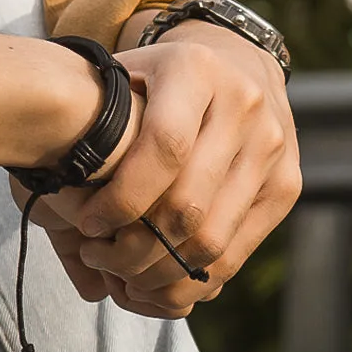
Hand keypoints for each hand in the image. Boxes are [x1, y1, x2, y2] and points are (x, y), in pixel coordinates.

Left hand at [28, 21, 301, 318]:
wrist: (236, 70)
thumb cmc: (158, 85)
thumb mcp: (124, 83)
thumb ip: (98, 130)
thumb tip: (65, 212)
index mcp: (198, 69)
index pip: (163, 150)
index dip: (123, 200)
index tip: (87, 227)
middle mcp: (245, 107)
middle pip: (188, 206)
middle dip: (136, 248)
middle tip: (101, 262)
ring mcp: (273, 150)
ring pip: (212, 240)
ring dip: (162, 274)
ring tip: (126, 278)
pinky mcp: (286, 188)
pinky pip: (235, 254)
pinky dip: (193, 279)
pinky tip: (161, 281)